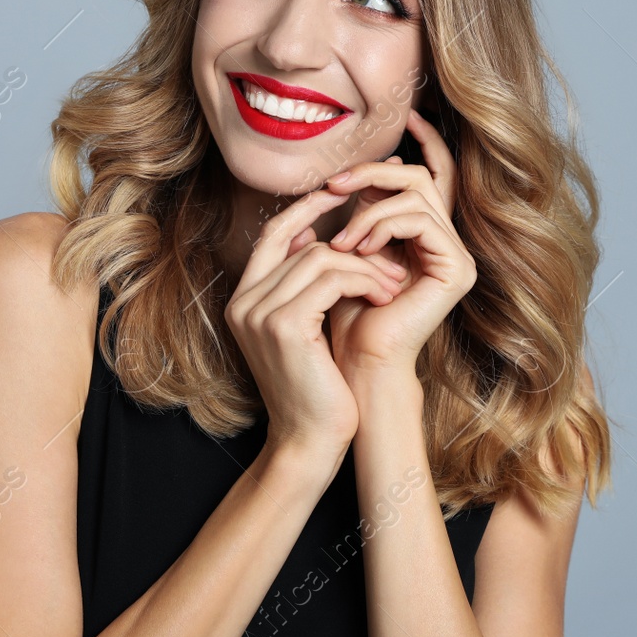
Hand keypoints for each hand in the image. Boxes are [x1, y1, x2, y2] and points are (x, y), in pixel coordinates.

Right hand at [224, 187, 409, 461]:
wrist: (310, 442)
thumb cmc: (319, 388)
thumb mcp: (308, 329)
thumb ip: (307, 287)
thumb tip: (324, 237)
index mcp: (244, 299)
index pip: (273, 233)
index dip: (309, 207)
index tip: (346, 195)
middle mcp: (243, 302)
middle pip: (303, 242)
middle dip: (353, 246)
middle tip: (391, 258)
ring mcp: (259, 313)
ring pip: (322, 256)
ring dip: (366, 266)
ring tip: (393, 285)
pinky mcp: (284, 325)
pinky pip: (333, 278)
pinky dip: (365, 280)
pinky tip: (385, 296)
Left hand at [320, 109, 476, 378]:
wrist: (356, 364)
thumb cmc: (344, 315)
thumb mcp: (347, 252)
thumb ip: (358, 214)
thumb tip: (355, 175)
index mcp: (427, 236)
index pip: (434, 176)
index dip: (428, 143)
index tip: (410, 116)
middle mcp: (448, 242)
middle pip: (421, 176)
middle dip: (372, 173)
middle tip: (332, 185)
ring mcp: (457, 255)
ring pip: (418, 192)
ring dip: (369, 208)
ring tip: (341, 240)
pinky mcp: (458, 268)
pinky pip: (422, 218)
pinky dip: (382, 225)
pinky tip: (358, 248)